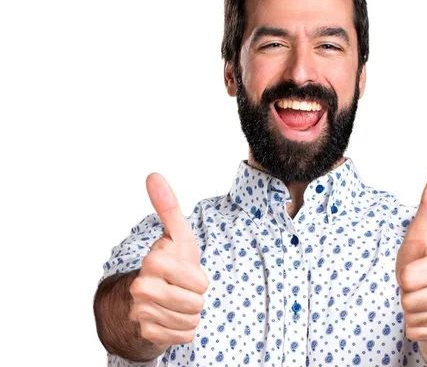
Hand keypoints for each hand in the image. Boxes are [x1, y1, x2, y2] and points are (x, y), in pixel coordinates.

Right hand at [129, 173, 208, 347]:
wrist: (149, 297)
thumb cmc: (171, 262)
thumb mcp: (176, 235)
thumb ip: (168, 207)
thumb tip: (153, 175)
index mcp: (154, 261)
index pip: (200, 282)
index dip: (199, 279)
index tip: (185, 271)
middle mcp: (142, 287)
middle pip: (196, 303)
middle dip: (195, 297)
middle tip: (182, 288)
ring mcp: (141, 312)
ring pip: (191, 320)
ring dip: (190, 313)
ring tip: (177, 301)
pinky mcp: (146, 333)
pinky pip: (184, 336)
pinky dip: (183, 329)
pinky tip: (172, 317)